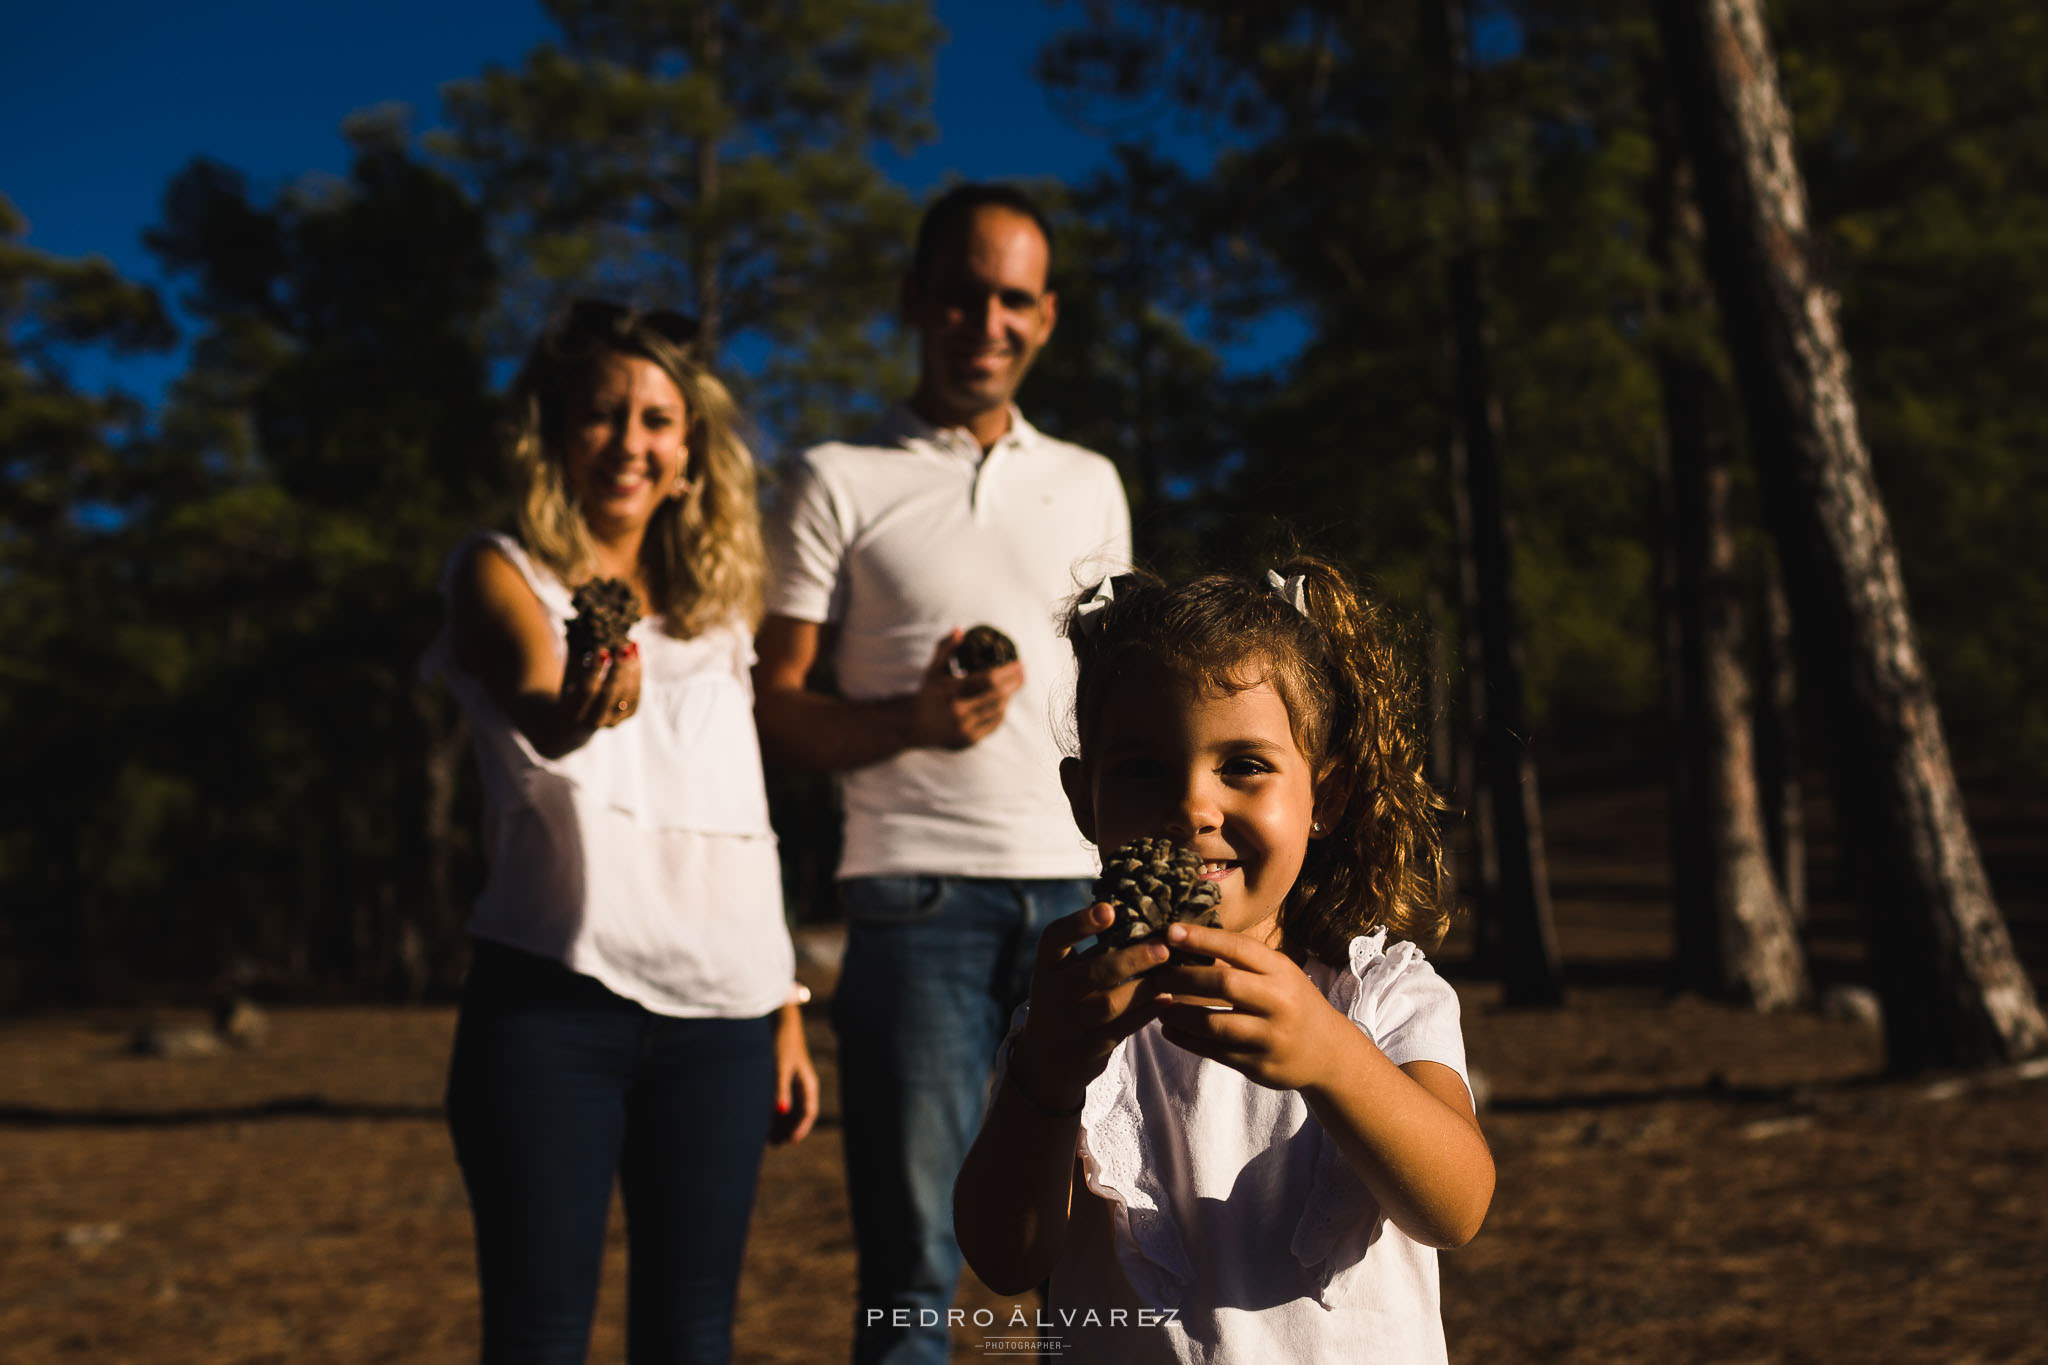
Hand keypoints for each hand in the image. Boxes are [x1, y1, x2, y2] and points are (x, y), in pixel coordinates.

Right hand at [561, 641, 643, 730]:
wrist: (574, 721)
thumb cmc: (570, 689)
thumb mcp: (568, 674)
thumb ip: (575, 653)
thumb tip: (579, 624)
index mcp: (574, 711)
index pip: (587, 689)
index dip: (595, 669)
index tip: (602, 649)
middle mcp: (594, 720)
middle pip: (610, 693)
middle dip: (618, 668)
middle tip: (624, 647)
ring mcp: (613, 720)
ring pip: (627, 693)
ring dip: (631, 668)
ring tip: (632, 646)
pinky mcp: (628, 715)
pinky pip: (636, 694)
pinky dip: (638, 674)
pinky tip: (637, 658)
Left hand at [770, 999, 819, 1144]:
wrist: (778, 1021)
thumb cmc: (782, 1043)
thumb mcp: (780, 1067)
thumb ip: (780, 1089)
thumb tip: (780, 1113)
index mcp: (807, 1084)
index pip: (808, 1112)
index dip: (800, 1129)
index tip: (790, 1142)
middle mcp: (802, 1085)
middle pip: (798, 1114)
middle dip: (788, 1129)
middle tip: (775, 1144)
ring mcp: (792, 1082)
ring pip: (789, 1109)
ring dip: (780, 1123)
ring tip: (767, 1137)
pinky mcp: (782, 1078)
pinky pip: (781, 1100)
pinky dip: (773, 1112)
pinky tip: (762, 1118)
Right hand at [906, 629, 1022, 749]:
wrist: (913, 725)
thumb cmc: (928, 692)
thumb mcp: (933, 669)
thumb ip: (946, 648)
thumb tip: (960, 628)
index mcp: (950, 690)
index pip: (988, 679)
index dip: (1008, 671)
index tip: (1020, 663)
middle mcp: (958, 710)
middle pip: (997, 695)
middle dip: (1014, 683)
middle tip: (1023, 673)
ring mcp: (964, 727)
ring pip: (998, 710)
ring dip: (1008, 697)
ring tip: (1014, 685)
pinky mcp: (968, 740)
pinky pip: (993, 724)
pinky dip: (1001, 712)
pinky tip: (1004, 702)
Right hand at [1011, 902, 1173, 1109]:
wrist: (1046, 1060)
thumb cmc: (1065, 999)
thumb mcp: (1064, 973)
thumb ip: (1092, 949)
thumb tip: (1143, 914)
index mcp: (1046, 965)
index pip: (1055, 937)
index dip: (1081, 922)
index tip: (1110, 909)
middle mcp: (1054, 992)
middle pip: (1092, 972)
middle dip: (1131, 958)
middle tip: (1163, 947)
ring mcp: (1071, 1022)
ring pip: (1111, 1003)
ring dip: (1145, 986)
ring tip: (1171, 970)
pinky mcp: (1091, 1046)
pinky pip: (1124, 1028)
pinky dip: (1148, 1011)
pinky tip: (1168, 997)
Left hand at [1151, 922, 1350, 1092]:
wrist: (1328, 1052)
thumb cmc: (1292, 1001)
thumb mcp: (1279, 974)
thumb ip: (1242, 961)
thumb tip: (1188, 940)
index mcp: (1282, 971)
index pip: (1238, 948)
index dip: (1202, 938)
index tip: (1170, 932)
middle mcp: (1279, 1001)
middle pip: (1223, 983)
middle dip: (1183, 977)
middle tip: (1156, 975)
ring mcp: (1270, 1036)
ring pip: (1215, 1024)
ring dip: (1180, 1015)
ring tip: (1159, 1006)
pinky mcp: (1260, 1064)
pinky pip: (1215, 1052)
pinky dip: (1187, 1040)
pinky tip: (1169, 1030)